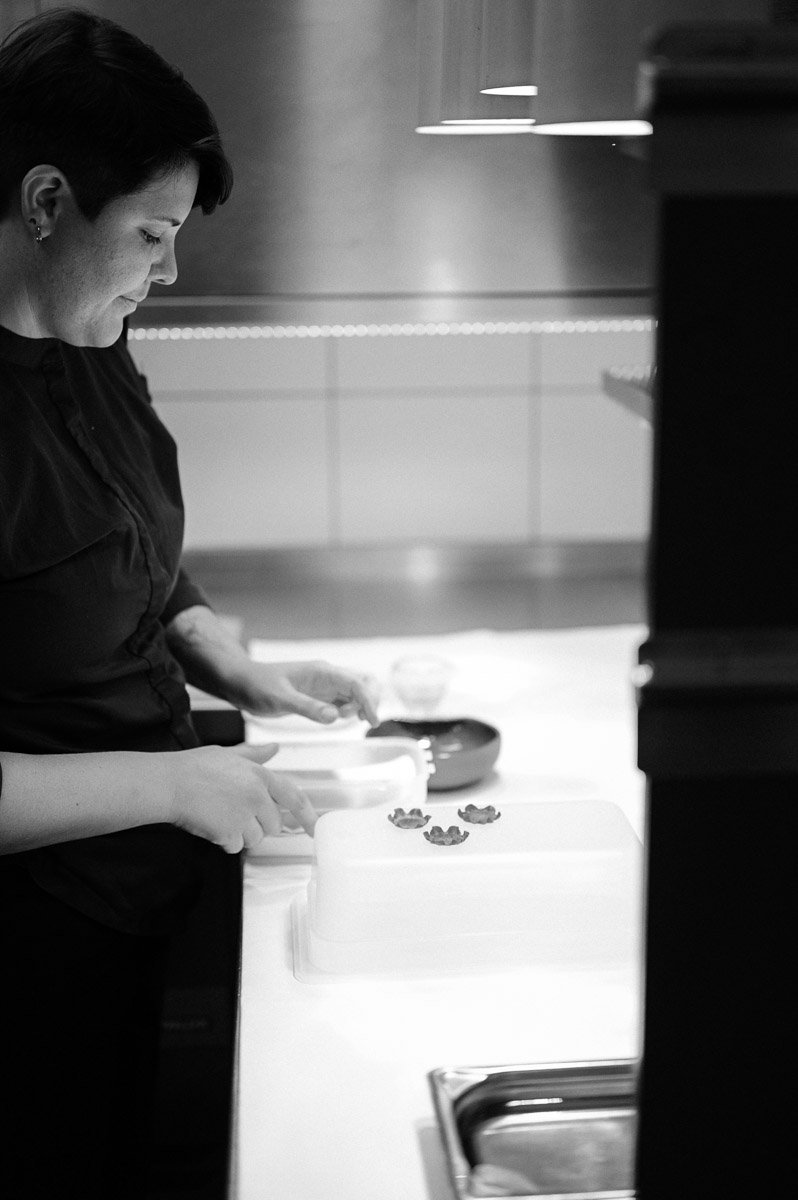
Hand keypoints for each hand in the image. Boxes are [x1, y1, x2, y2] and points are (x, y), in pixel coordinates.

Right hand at [163, 742, 317, 852]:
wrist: (168, 784)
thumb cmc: (194, 767)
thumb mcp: (229, 754)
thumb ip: (255, 755)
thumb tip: (274, 747)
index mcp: (260, 775)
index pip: (293, 797)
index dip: (307, 814)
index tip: (315, 828)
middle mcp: (257, 795)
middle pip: (274, 824)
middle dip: (258, 824)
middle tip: (233, 813)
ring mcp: (244, 815)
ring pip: (256, 838)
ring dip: (240, 834)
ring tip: (219, 816)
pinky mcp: (230, 832)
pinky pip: (235, 846)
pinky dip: (224, 841)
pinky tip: (211, 825)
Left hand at [239, 660, 380, 725]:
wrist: (241, 683)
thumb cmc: (257, 686)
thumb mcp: (280, 699)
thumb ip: (307, 707)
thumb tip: (335, 717)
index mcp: (322, 672)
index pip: (356, 683)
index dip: (369, 701)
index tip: (372, 721)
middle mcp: (327, 677)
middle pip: (363, 683)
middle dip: (369, 701)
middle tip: (360, 720)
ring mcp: (323, 686)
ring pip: (355, 693)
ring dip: (359, 706)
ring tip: (343, 720)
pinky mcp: (317, 697)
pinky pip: (342, 701)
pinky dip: (349, 710)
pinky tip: (340, 720)